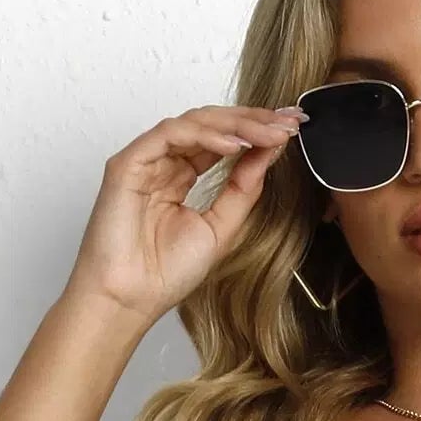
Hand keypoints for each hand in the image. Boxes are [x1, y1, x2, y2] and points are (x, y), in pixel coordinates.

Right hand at [63, 102, 309, 326]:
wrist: (131, 300)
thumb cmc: (166, 273)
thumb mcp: (222, 227)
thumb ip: (243, 189)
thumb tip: (269, 153)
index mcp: (182, 177)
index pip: (222, 142)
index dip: (257, 132)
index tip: (292, 128)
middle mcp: (164, 164)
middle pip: (212, 126)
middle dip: (253, 121)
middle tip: (288, 122)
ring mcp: (146, 161)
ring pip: (194, 123)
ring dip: (235, 125)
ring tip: (268, 133)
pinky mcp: (128, 163)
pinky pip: (170, 134)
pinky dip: (204, 135)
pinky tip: (234, 145)